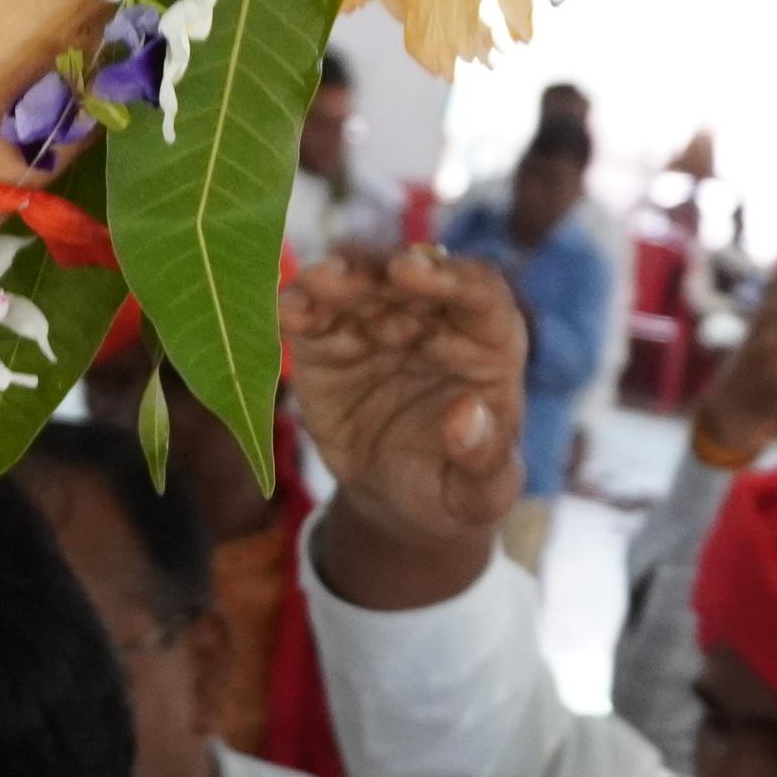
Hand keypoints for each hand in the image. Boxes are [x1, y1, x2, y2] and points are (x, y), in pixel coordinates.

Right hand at [288, 247, 526, 612]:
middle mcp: (434, 320)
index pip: (478, 291)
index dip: (446, 275)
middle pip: (409, 272)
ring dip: (335, 279)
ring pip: (358, 282)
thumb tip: (468, 415)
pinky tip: (288, 311)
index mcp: (488, 342)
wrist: (401, 506)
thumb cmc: (455, 489)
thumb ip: (484, 461)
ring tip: (315, 286)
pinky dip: (299, 307)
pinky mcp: (330, 344)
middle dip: (377, 270)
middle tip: (346, 277)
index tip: (410, 273)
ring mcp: (378, 325)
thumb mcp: (481, 494)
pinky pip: (313, 317)